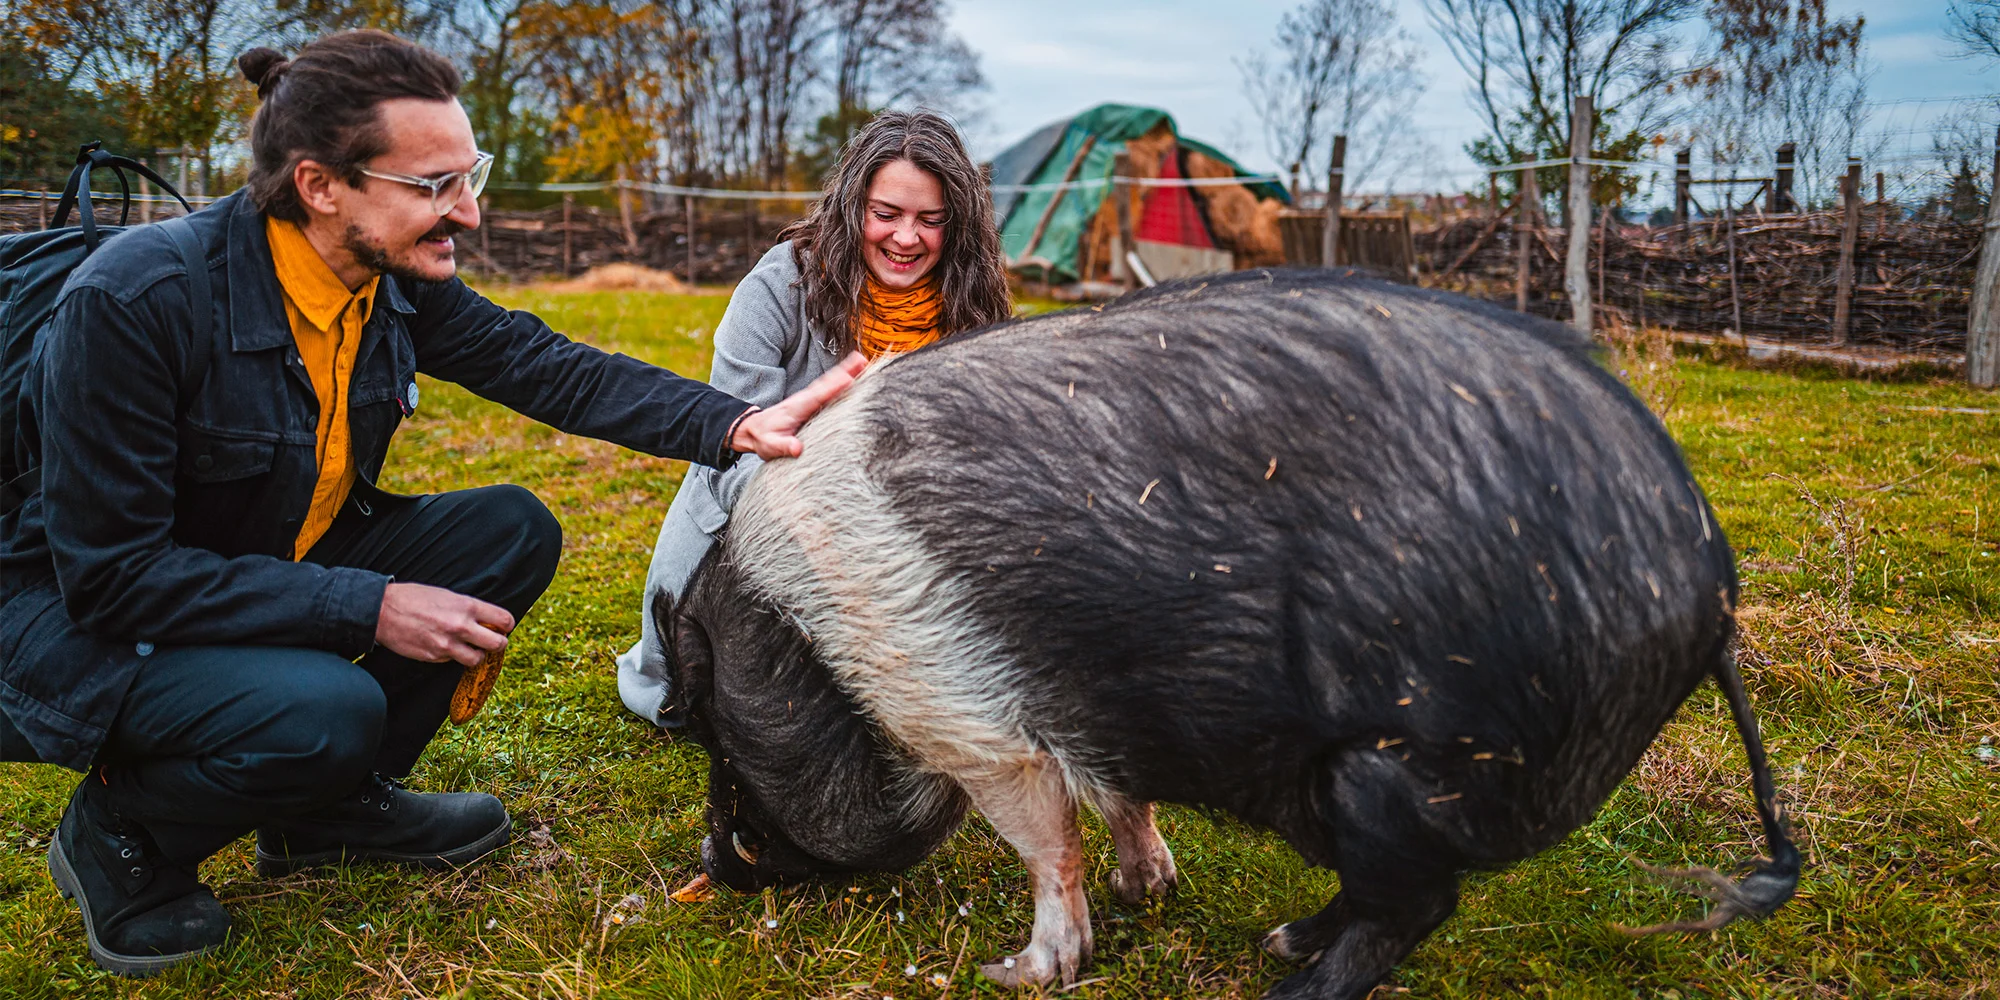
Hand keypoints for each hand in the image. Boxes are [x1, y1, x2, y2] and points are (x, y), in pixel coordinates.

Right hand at [375, 581, 512, 667]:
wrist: (382, 610)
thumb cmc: (414, 598)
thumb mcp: (447, 595)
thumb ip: (469, 609)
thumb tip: (487, 620)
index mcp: (467, 606)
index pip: (505, 620)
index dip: (506, 625)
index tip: (501, 627)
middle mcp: (460, 626)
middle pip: (498, 644)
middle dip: (498, 643)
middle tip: (491, 641)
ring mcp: (447, 644)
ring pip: (478, 659)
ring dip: (476, 654)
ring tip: (468, 647)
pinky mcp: (434, 657)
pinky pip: (453, 661)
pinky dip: (453, 656)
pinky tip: (443, 646)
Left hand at [729, 352, 868, 458]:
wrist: (754, 430)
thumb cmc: (764, 438)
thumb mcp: (771, 446)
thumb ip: (784, 446)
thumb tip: (797, 448)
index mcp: (798, 407)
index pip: (818, 396)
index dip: (833, 388)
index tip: (849, 379)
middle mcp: (805, 398)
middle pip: (828, 382)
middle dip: (845, 371)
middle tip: (862, 360)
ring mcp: (809, 398)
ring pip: (830, 382)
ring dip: (846, 371)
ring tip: (863, 361)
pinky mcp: (812, 402)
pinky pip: (829, 388)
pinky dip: (841, 379)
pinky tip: (853, 376)